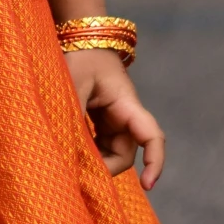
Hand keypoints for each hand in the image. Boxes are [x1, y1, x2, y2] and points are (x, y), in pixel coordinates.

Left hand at [64, 50, 164, 189]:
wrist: (79, 38)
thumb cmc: (79, 57)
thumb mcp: (72, 85)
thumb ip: (73, 118)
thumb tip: (68, 155)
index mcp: (126, 104)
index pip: (152, 137)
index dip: (155, 162)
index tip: (147, 186)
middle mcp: (125, 115)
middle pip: (125, 153)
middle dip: (105, 168)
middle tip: (77, 173)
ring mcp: (113, 119)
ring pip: (110, 152)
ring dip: (93, 161)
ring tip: (68, 162)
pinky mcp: (101, 120)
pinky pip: (98, 145)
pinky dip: (86, 152)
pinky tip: (68, 153)